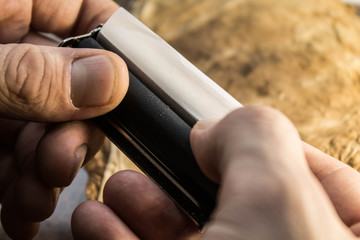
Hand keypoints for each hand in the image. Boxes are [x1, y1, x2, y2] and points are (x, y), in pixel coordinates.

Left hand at [0, 0, 127, 238]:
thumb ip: (30, 73)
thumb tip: (113, 79)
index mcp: (9, 7)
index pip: (88, 19)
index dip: (115, 53)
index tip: (126, 95)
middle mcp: (13, 49)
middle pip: (77, 89)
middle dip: (73, 134)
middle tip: (59, 161)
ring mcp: (2, 93)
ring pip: (52, 130)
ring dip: (48, 171)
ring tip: (31, 196)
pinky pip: (20, 156)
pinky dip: (22, 186)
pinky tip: (18, 208)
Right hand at [72, 106, 359, 239]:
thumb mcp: (279, 195)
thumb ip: (255, 136)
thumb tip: (213, 131)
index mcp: (349, 233)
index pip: (317, 177)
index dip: (262, 149)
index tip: (217, 138)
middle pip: (239, 206)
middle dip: (183, 181)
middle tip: (151, 161)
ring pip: (193, 238)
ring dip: (145, 213)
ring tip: (114, 191)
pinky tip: (98, 224)